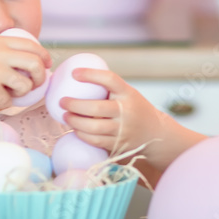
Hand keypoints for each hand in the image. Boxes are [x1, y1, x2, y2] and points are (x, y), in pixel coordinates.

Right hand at [0, 36, 51, 109]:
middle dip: (41, 77)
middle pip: (35, 64)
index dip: (43, 56)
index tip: (46, 64)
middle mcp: (0, 54)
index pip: (32, 45)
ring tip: (6, 93)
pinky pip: (8, 102)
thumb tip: (31, 63)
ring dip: (20, 93)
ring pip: (25, 85)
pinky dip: (1, 104)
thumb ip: (3, 51)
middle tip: (35, 84)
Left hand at [59, 68, 200, 171]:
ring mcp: (123, 130)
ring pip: (94, 128)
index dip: (90, 75)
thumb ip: (106, 88)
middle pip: (96, 108)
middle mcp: (127, 111)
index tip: (74, 73)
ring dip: (75, 122)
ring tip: (65, 116)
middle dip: (75, 105)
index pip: (109, 79)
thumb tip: (73, 77)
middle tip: (62, 101)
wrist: (156, 134)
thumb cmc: (133, 108)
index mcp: (128, 93)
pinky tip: (75, 129)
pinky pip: (96, 141)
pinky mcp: (119, 144)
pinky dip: (82, 135)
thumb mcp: (126, 93)